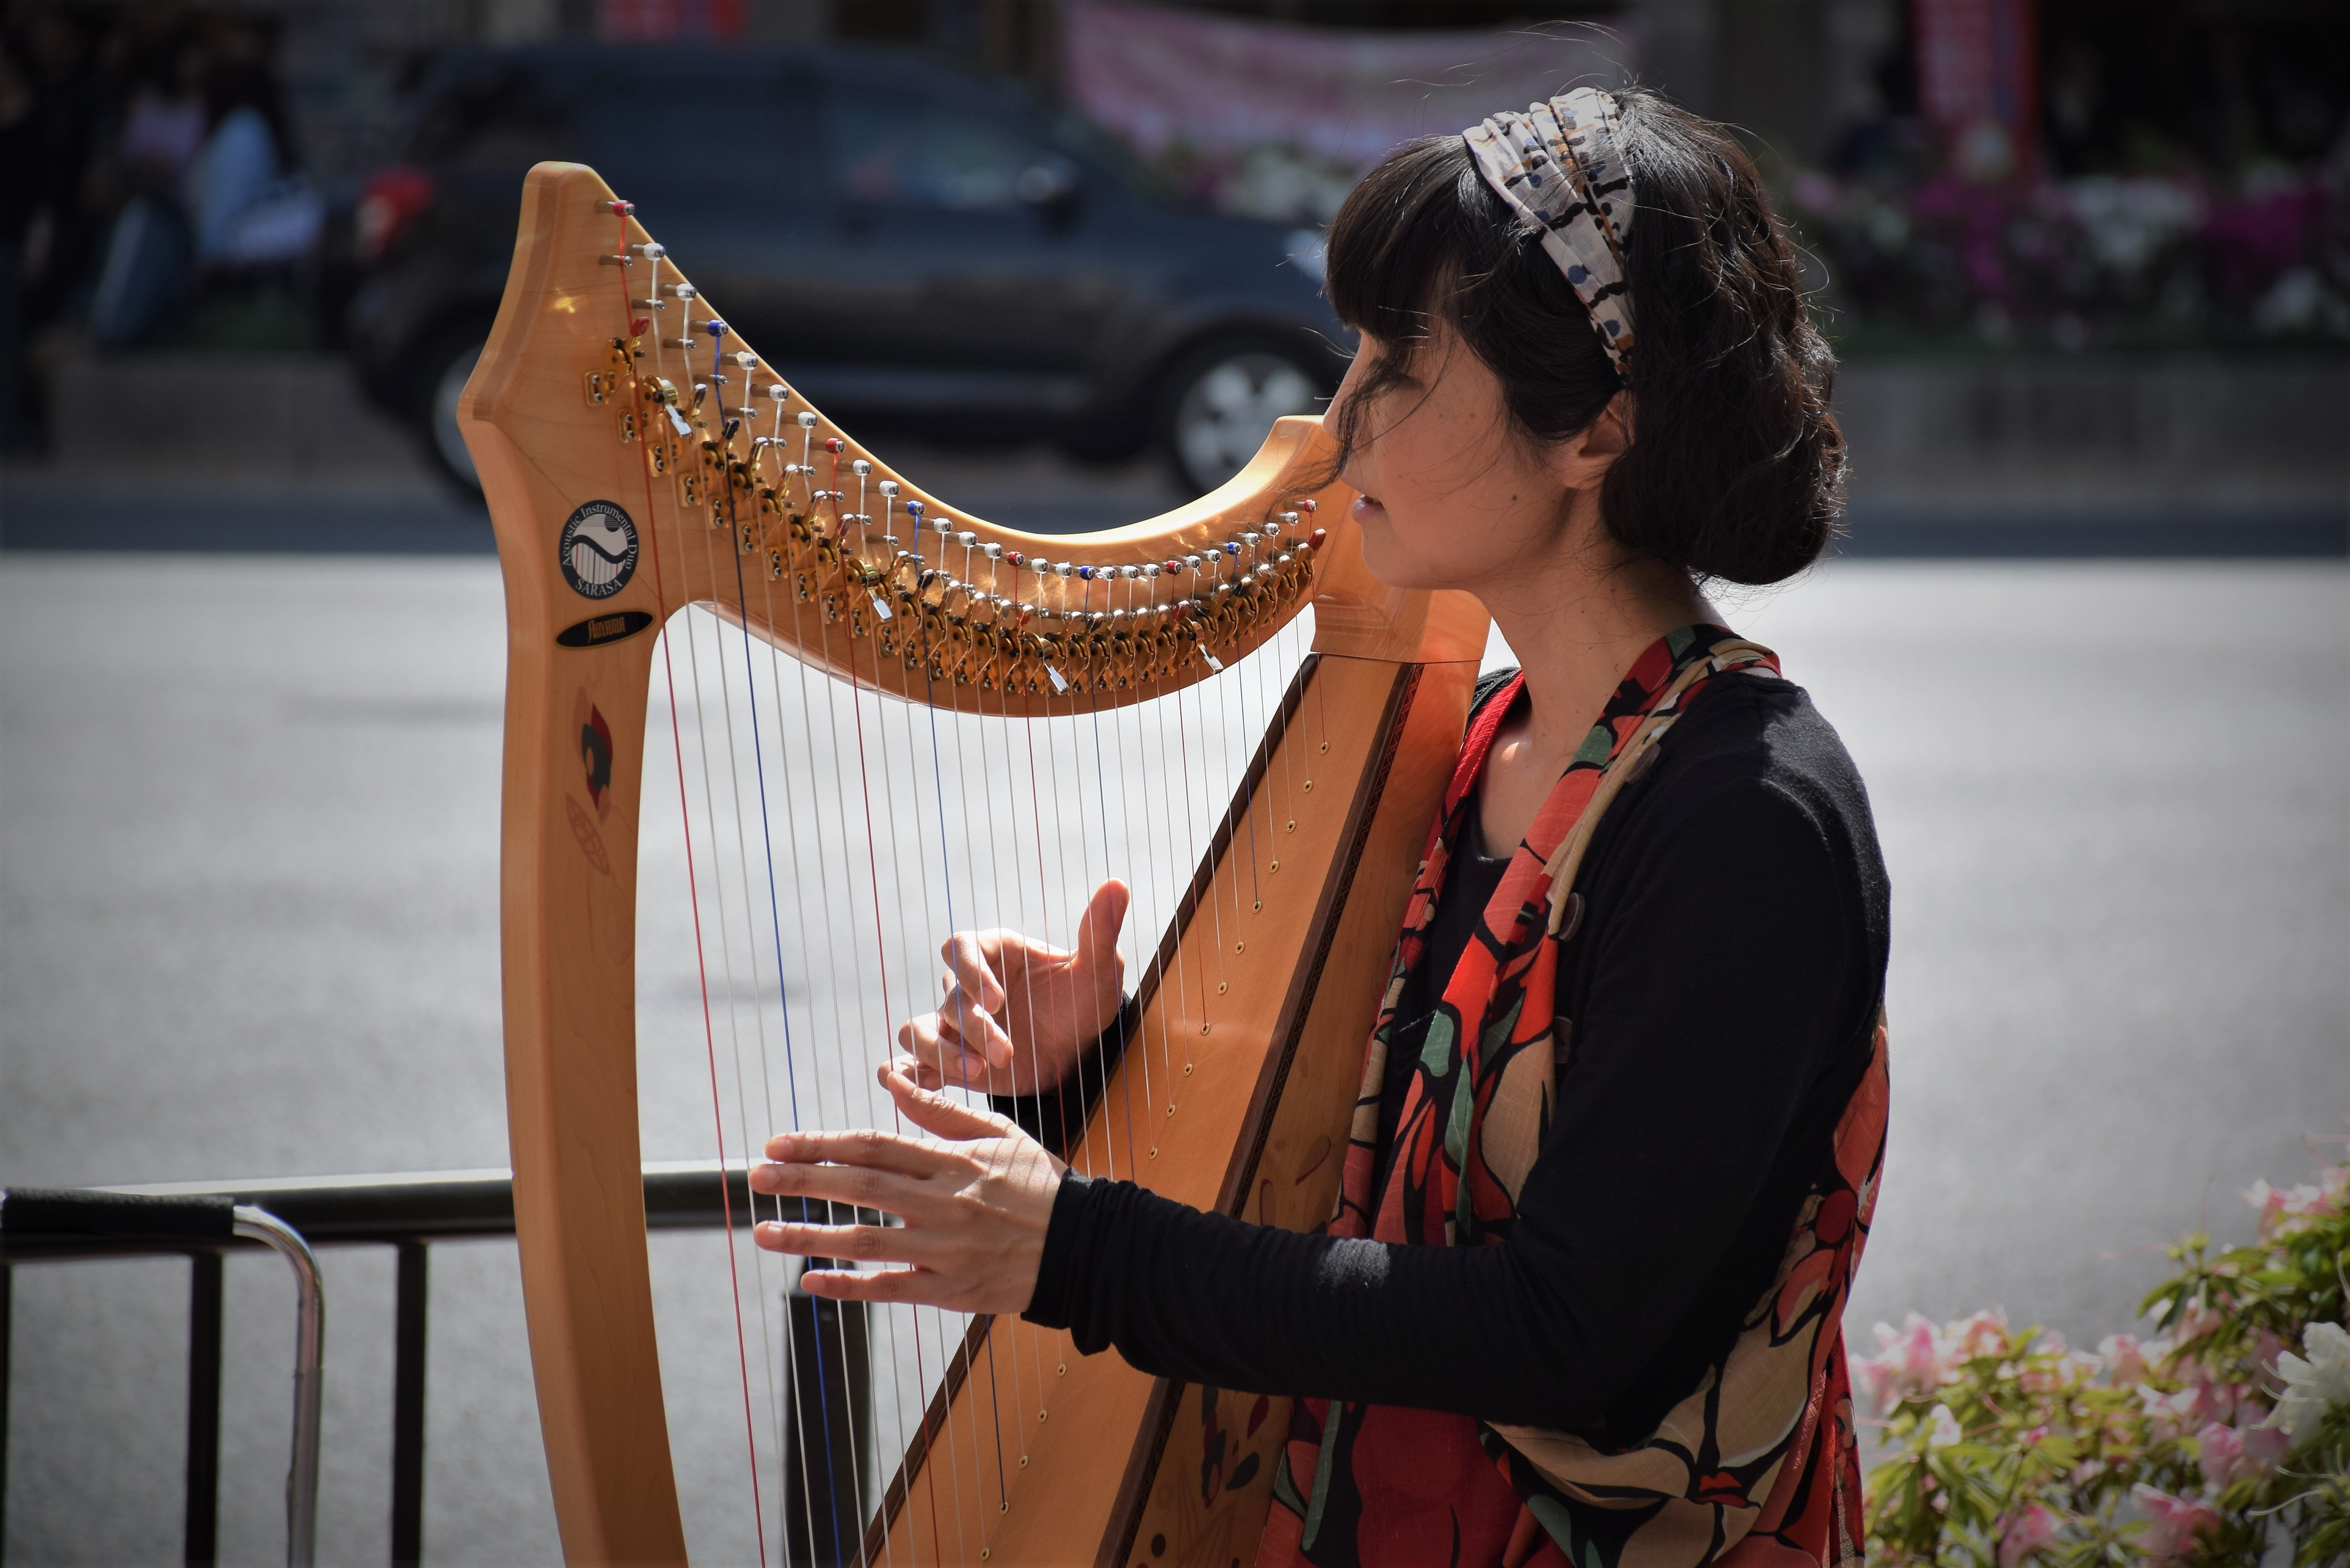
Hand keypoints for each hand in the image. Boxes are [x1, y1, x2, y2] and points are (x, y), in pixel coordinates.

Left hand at [748, 1058, 1064, 1313]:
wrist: (1086, 1245)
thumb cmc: (1039, 1185)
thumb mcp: (997, 1134)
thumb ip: (940, 1111)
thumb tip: (891, 1079)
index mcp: (950, 1161)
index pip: (872, 1146)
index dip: (819, 1144)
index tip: (777, 1144)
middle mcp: (941, 1202)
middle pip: (858, 1186)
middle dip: (801, 1181)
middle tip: (755, 1178)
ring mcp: (944, 1247)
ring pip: (864, 1240)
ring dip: (808, 1235)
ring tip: (763, 1231)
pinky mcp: (950, 1287)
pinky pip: (890, 1288)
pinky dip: (848, 1287)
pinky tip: (810, 1283)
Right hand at [895, 878, 1127, 1095]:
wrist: (1077, 1054)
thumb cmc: (1083, 1003)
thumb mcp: (1099, 971)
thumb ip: (1100, 931)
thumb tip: (1118, 884)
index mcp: (995, 952)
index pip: (961, 947)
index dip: (970, 972)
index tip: (997, 1000)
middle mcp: (967, 985)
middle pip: (949, 997)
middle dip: (974, 1027)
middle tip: (1006, 1052)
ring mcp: (954, 1023)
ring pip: (919, 1029)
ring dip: (940, 1052)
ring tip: (977, 1073)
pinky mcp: (949, 1059)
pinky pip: (911, 1061)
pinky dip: (905, 1073)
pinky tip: (914, 1086)